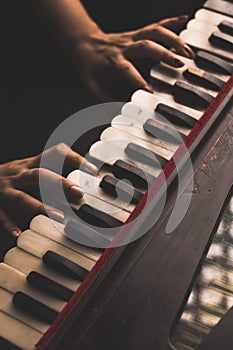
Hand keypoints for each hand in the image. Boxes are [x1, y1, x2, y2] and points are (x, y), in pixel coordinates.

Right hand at [0, 143, 93, 238]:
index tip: (91, 169)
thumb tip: (79, 182)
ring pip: (22, 198)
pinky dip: (10, 225)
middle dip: (59, 183)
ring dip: (40, 206)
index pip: (53, 154)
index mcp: (30, 165)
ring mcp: (6, 191)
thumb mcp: (28, 168)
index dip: (73, 158)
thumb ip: (51, 173)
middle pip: (39, 176)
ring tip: (58, 215)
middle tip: (78, 193)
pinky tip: (20, 233)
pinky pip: (2, 216)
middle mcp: (19, 176)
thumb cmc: (9, 176)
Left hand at [73, 15, 193, 100]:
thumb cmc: (90, 67)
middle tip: (180, 64)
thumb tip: (118, 115)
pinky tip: (184, 21)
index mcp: (114, 62)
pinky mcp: (138, 33)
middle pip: (145, 46)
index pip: (127, 70)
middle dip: (164, 54)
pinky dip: (171, 21)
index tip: (150, 91)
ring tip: (188, 51)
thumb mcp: (93, 88)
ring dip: (173, 39)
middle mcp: (125, 48)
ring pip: (154, 32)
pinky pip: (155, 25)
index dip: (138, 80)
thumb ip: (106, 102)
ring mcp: (132, 38)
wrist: (84, 44)